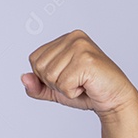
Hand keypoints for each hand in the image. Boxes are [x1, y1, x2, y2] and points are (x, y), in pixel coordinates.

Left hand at [22, 30, 137, 116]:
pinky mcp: (86, 60)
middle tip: (75, 82)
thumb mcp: (55, 89)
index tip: (67, 77)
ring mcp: (80, 47)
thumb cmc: (87, 92)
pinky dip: (73, 92)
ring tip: (82, 83)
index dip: (45, 76)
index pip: (34, 59)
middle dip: (54, 83)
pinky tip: (87, 86)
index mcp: (65, 39)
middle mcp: (73, 38)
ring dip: (64, 88)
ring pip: (50, 76)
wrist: (114, 100)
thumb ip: (37, 85)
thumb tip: (23, 77)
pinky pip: (63, 84)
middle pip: (40, 67)